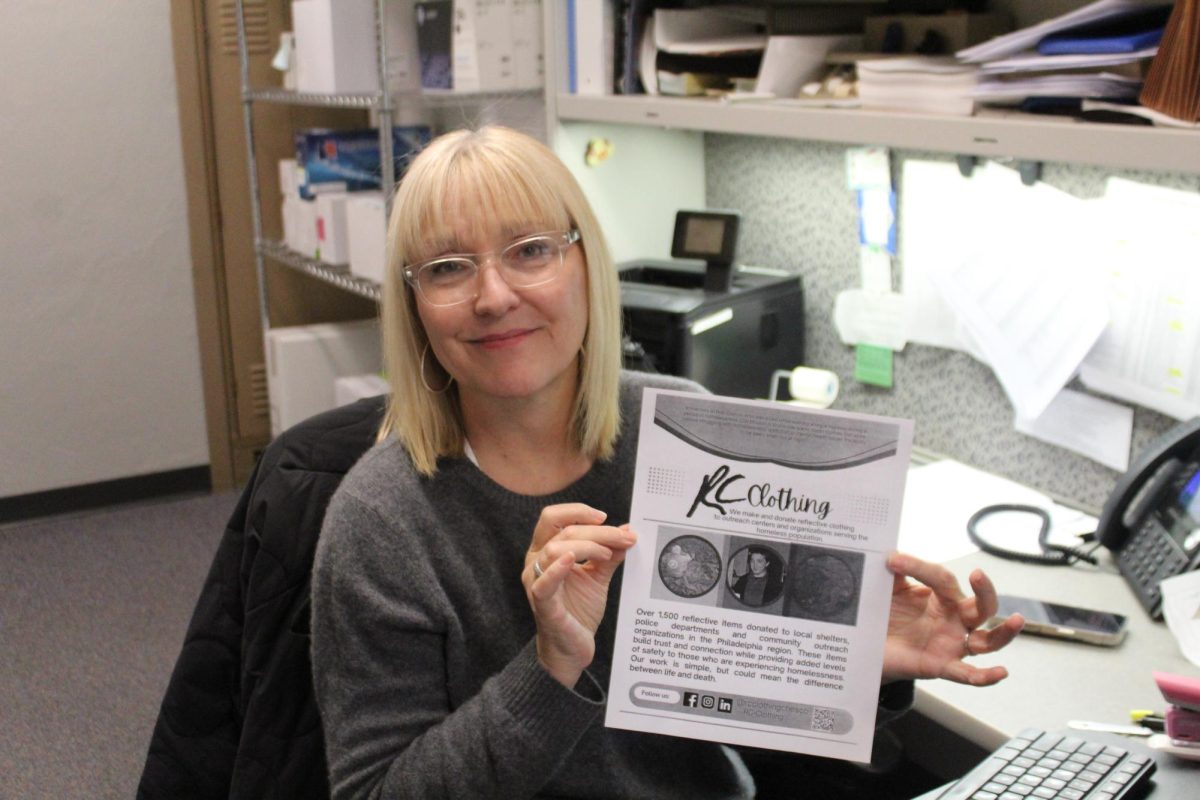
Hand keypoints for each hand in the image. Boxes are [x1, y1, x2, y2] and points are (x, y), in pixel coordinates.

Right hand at [523, 503, 636, 687]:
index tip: (605, 518)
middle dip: (596, 531)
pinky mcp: (542, 603)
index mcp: (545, 551)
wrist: (573, 647)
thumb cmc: (578, 610)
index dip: (577, 512)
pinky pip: (544, 583)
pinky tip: (572, 560)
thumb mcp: (598, 576)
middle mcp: (535, 562)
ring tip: (608, 554)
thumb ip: (609, 554)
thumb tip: (627, 532)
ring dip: (587, 546)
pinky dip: (557, 568)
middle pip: (561, 531)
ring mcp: (536, 583)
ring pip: (555, 549)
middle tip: (623, 537)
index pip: (553, 518)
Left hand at [882, 552, 1023, 685]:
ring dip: (1004, 633)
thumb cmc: (887, 615)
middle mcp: (954, 619)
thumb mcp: (888, 590)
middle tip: (978, 575)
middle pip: (981, 606)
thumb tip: (891, 553)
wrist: (870, 647)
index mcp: (942, 597)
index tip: (893, 561)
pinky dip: (986, 676)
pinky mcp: (942, 666)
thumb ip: (893, 573)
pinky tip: (1000, 672)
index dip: (918, 567)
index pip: (942, 578)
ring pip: (988, 640)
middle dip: (985, 591)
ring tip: (1016, 620)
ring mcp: (952, 643)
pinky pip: (968, 674)